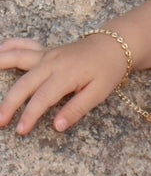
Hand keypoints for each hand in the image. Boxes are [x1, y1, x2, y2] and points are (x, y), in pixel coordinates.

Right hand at [0, 35, 128, 133]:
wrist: (115, 44)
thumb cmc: (108, 70)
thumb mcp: (99, 92)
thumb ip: (77, 109)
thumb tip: (57, 125)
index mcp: (66, 74)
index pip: (42, 98)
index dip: (30, 115)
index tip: (21, 131)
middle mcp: (52, 62)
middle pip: (25, 84)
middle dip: (9, 103)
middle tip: (0, 121)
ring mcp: (47, 54)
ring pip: (18, 59)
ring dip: (0, 65)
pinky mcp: (46, 51)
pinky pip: (25, 46)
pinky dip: (10, 47)